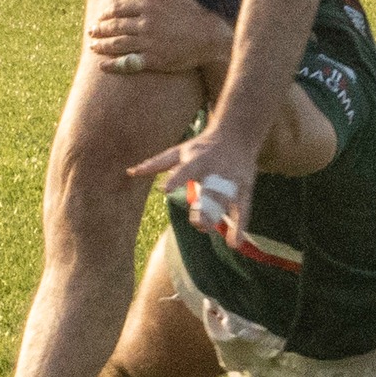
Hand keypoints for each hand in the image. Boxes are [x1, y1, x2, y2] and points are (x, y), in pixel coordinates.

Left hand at [87, 0, 230, 75]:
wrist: (209, 37)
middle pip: (116, 26)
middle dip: (100, 29)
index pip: (120, 9)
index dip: (107, 13)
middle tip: (91, 32)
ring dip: (102, 45)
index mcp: (149, 6)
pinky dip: (114, 65)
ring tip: (93, 46)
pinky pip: (128, 62)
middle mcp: (146, 24)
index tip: (100, 16)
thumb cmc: (191, 12)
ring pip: (119, 44)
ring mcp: (149, 43)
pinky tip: (103, 66)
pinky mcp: (154, 60)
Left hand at [128, 130, 259, 245]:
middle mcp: (216, 169)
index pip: (187, 168)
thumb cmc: (201, 147)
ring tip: (206, 229)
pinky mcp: (244, 187)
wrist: (237, 134)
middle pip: (210, 188)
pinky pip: (243, 208)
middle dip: (205, 205)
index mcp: (197, 159)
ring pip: (226, 199)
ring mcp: (232, 179)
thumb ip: (157, 164)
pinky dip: (240, 226)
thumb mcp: (179, 151)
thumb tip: (131, 172)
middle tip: (197, 222)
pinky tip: (234, 243)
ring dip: (217, 215)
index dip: (177, 178)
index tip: (166, 188)